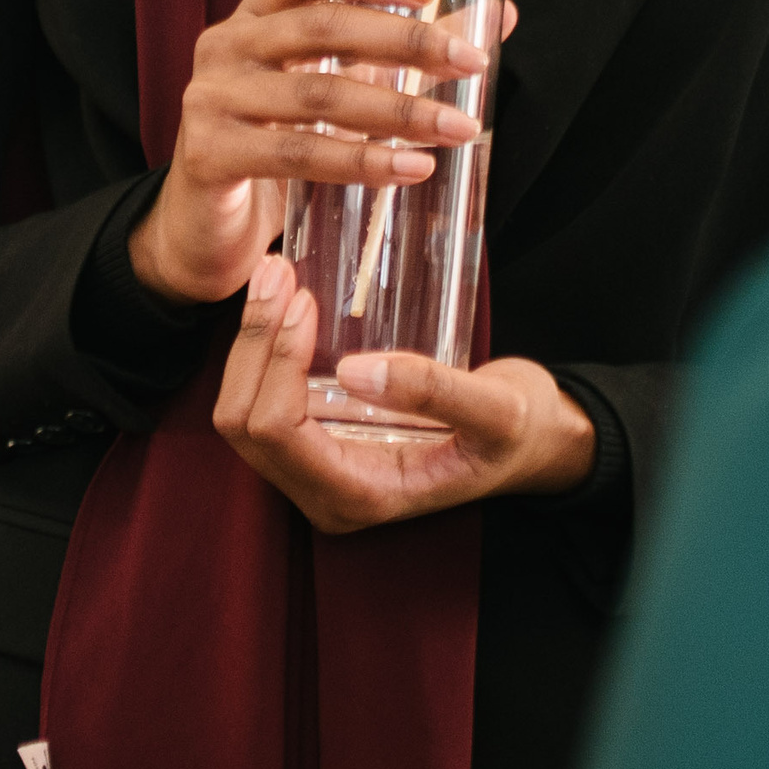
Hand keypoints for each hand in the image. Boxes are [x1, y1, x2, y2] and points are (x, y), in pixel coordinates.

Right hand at [128, 0, 507, 307]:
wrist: (206, 226)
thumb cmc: (277, 147)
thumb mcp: (333, 91)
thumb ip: (402, 56)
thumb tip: (499, 19)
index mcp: (252, 19)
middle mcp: (224, 47)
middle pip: (321, 28)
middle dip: (404, 43)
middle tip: (469, 64)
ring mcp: (212, 99)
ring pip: (317, 95)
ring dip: (398, 111)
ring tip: (458, 128)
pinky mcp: (210, 153)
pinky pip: (299, 154)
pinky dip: (362, 161)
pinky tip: (412, 168)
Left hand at [212, 255, 596, 532]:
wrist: (529, 442)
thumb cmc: (518, 432)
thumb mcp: (498, 411)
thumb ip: (435, 393)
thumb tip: (352, 371)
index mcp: (361, 496)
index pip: (278, 434)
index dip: (278, 363)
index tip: (305, 301)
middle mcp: (324, 492)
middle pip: (243, 423)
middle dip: (252, 344)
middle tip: (278, 272)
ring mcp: (313, 470)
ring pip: (239, 410)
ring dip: (249, 342)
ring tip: (274, 275)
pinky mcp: (313, 441)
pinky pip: (257, 398)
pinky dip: (259, 350)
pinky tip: (279, 301)